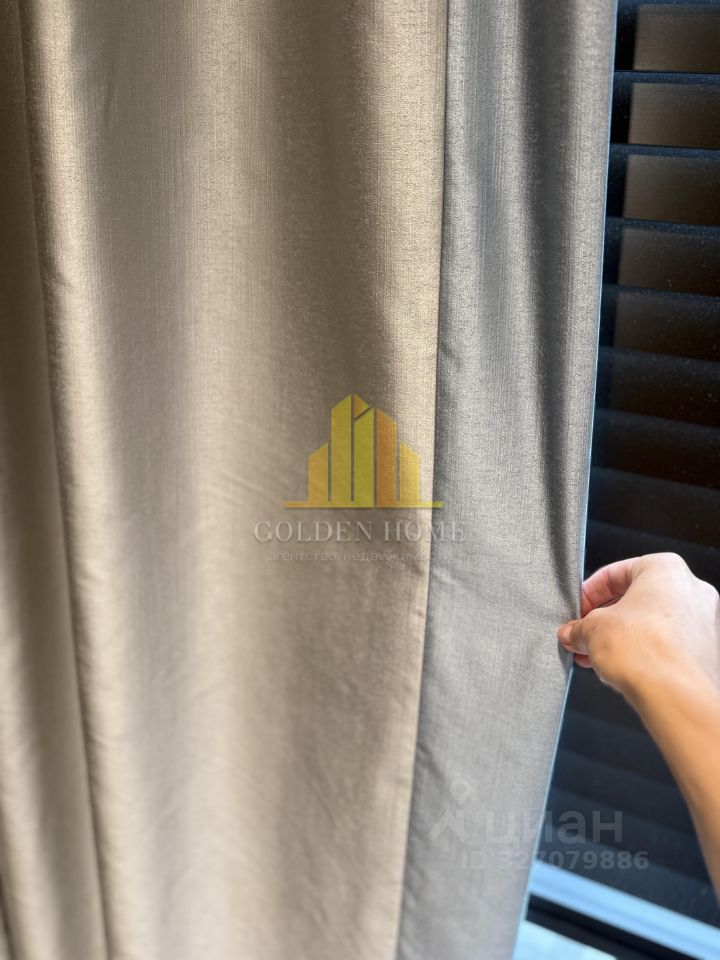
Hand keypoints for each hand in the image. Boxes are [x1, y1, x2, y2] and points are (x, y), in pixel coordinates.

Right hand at [557, 553, 719, 704]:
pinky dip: (643, 651)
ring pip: (652, 623)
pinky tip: (619, 667)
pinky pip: (667, 644)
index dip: (589, 592)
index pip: (616, 572)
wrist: (676, 696)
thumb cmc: (646, 653)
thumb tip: (573, 633)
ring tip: (595, 655)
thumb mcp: (593, 630)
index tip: (578, 609)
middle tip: (584, 633)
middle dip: (604, 619)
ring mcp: (703, 622)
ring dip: (621, 637)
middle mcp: (692, 590)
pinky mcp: (706, 651)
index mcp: (666, 569)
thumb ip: (579, 627)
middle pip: (636, 598)